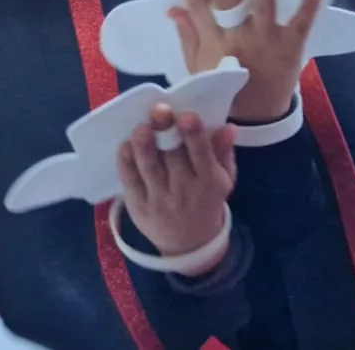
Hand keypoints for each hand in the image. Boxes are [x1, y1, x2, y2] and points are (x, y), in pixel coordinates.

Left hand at [116, 104, 236, 275]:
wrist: (189, 244)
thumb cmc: (207, 200)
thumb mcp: (224, 179)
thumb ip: (223, 152)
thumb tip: (228, 126)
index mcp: (209, 182)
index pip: (202, 155)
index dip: (194, 135)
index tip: (187, 115)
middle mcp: (184, 191)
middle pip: (173, 158)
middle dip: (165, 133)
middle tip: (159, 110)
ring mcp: (159, 199)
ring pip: (149, 168)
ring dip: (143, 146)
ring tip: (141, 127)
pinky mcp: (138, 205)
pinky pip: (129, 180)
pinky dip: (126, 162)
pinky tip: (126, 145)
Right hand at [171, 0, 321, 121]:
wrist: (256, 118)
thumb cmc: (224, 87)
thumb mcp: (198, 66)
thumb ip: (187, 36)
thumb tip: (172, 8)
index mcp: (214, 42)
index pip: (197, 6)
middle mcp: (238, 39)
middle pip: (224, 0)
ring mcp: (266, 43)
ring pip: (264, 9)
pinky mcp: (290, 49)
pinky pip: (301, 26)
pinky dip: (308, 8)